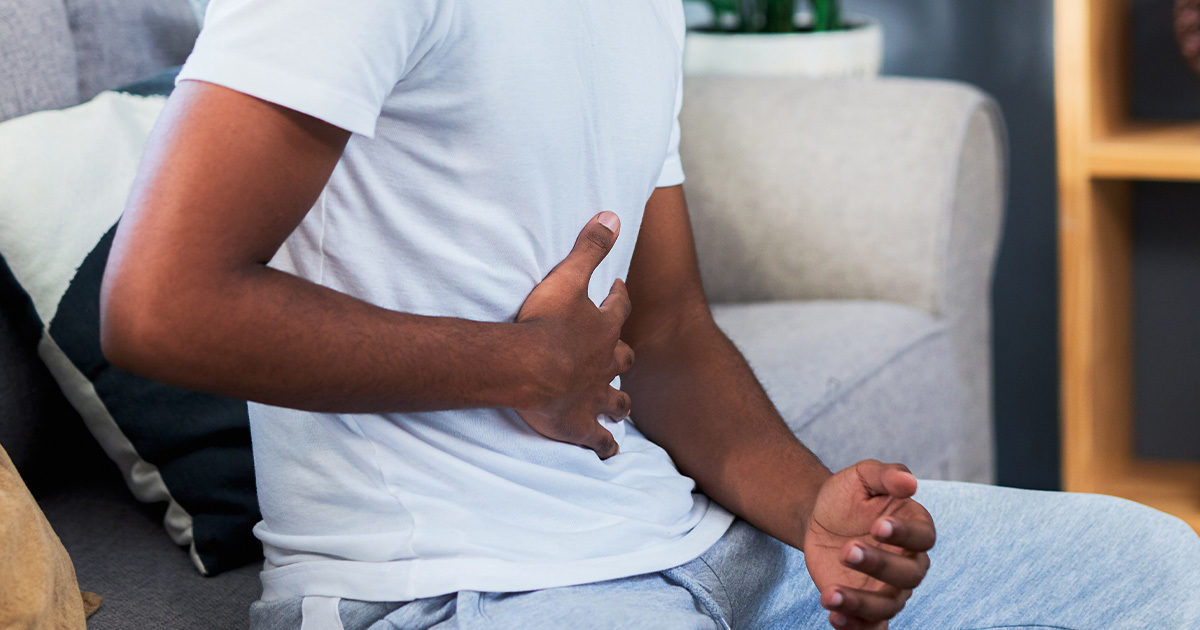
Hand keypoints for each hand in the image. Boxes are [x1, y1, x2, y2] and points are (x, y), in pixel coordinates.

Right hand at [515, 211, 633, 458]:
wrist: (528, 368)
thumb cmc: (545, 323)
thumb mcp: (568, 277)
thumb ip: (590, 246)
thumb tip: (613, 214)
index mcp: (604, 329)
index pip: (619, 308)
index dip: (619, 298)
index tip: (617, 290)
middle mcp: (606, 364)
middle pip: (624, 358)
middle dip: (622, 354)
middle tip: (619, 352)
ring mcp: (594, 397)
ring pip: (618, 402)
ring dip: (619, 402)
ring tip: (620, 405)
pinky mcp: (580, 425)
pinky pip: (599, 440)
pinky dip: (605, 446)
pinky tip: (609, 452)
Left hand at [804, 460, 935, 628]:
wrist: (819, 517)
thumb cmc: (848, 495)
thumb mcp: (863, 475)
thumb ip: (886, 474)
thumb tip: (910, 482)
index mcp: (914, 529)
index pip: (923, 537)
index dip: (905, 534)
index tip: (879, 526)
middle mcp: (908, 563)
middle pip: (909, 575)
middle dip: (879, 565)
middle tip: (847, 550)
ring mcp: (888, 588)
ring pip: (888, 606)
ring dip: (860, 603)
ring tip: (830, 594)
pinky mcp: (865, 606)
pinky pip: (869, 626)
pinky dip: (855, 627)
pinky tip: (834, 618)